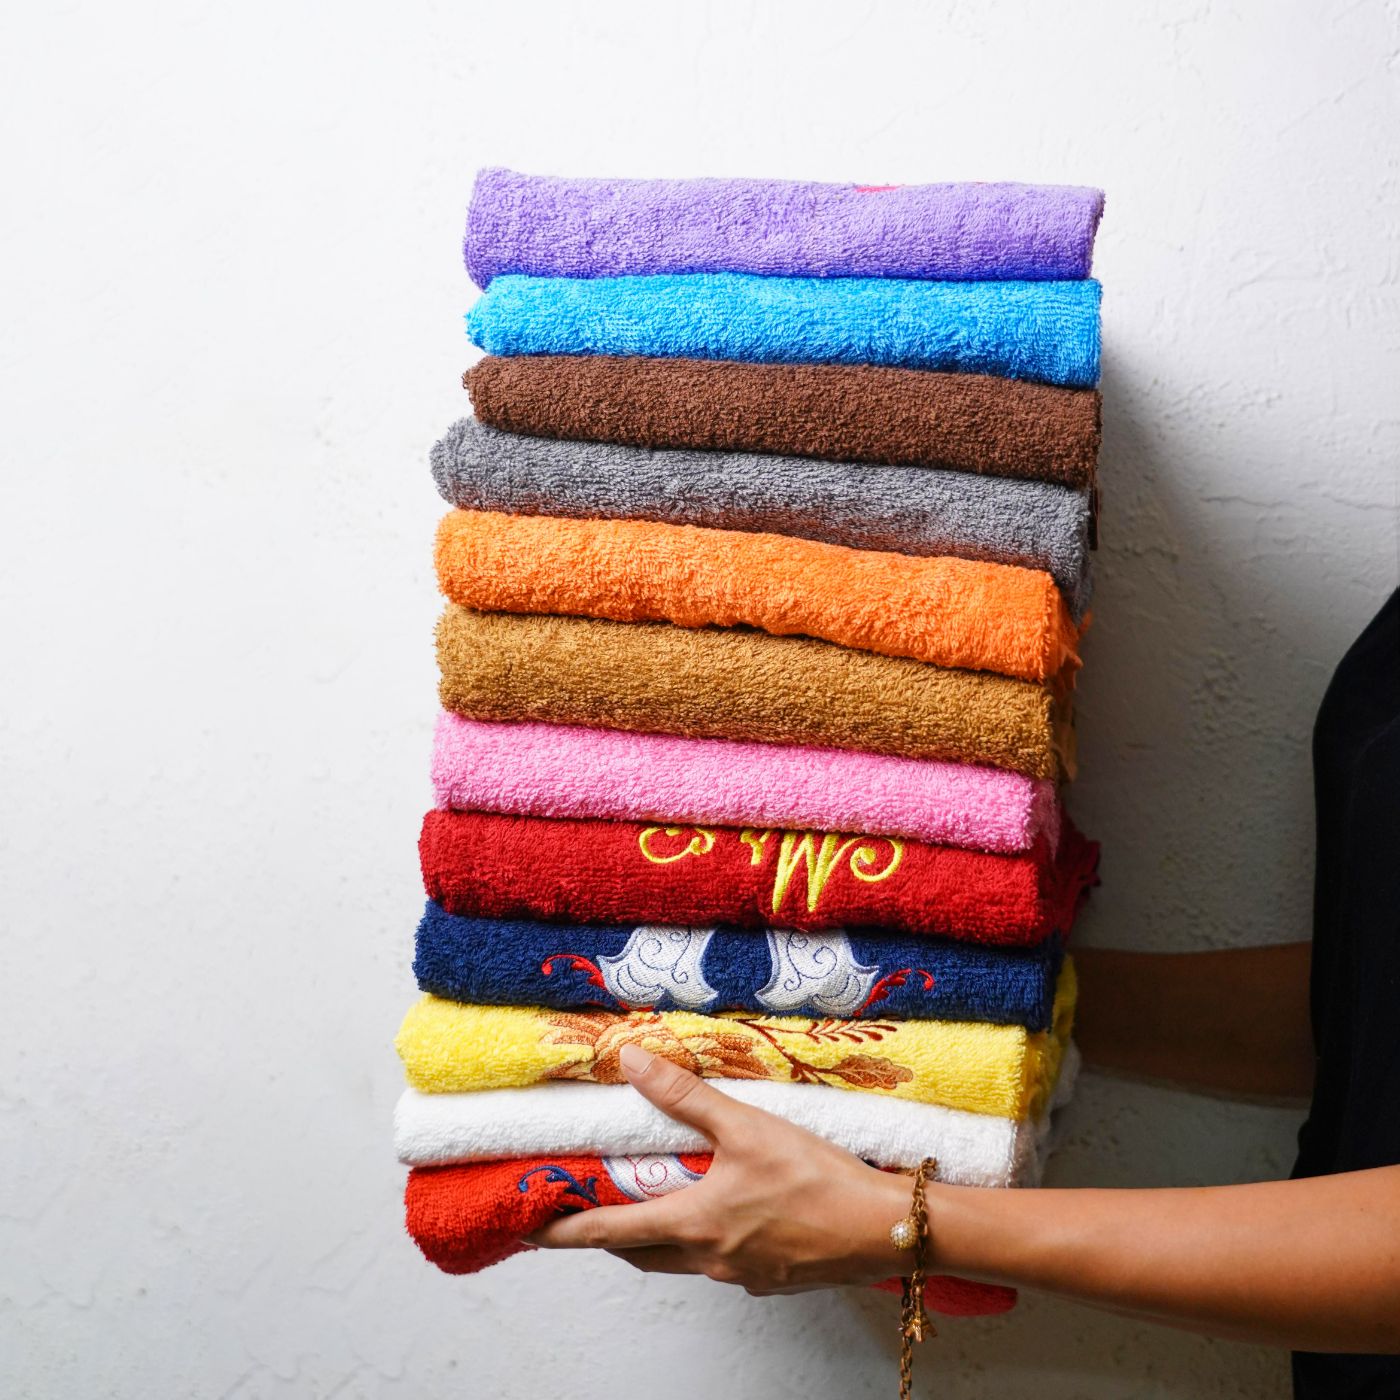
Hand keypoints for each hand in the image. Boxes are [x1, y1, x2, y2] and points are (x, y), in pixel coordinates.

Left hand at [527, 1042, 913, 1293]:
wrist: (883, 1229)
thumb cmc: (816, 1179)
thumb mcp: (746, 1126)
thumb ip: (684, 1095)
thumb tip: (631, 1061)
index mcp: (693, 1223)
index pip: (608, 1232)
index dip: (564, 1231)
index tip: (531, 1229)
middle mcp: (708, 1259)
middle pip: (639, 1253)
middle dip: (608, 1235)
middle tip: (586, 1212)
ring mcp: (741, 1275)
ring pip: (681, 1259)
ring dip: (658, 1237)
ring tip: (653, 1204)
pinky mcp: (771, 1278)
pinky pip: (723, 1262)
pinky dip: (707, 1239)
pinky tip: (729, 1213)